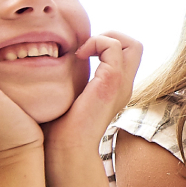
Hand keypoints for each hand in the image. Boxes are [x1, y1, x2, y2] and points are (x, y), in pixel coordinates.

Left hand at [44, 32, 142, 151]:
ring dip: (103, 38)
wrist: (65, 149)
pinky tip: (78, 56)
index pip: (127, 55)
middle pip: (135, 47)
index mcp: (116, 90)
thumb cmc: (59, 129)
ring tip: (82, 51)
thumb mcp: (69, 99)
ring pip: (131, 43)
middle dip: (111, 36)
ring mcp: (121, 84)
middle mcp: (124, 86)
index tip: (82, 54)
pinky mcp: (111, 81)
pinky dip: (96, 42)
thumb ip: (72, 82)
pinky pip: (113, 47)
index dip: (107, 44)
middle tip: (86, 48)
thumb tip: (49, 65)